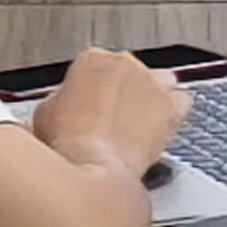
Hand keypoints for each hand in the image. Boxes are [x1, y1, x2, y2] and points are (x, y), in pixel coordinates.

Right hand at [35, 47, 185, 176]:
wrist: (93, 166)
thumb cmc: (68, 144)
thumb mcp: (45, 114)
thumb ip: (61, 100)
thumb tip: (64, 106)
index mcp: (92, 59)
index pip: (96, 66)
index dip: (93, 90)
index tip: (91, 105)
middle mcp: (126, 63)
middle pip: (129, 73)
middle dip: (123, 93)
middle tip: (112, 121)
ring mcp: (153, 83)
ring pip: (160, 83)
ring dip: (150, 99)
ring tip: (137, 127)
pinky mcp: (173, 106)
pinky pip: (180, 103)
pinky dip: (173, 115)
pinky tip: (160, 131)